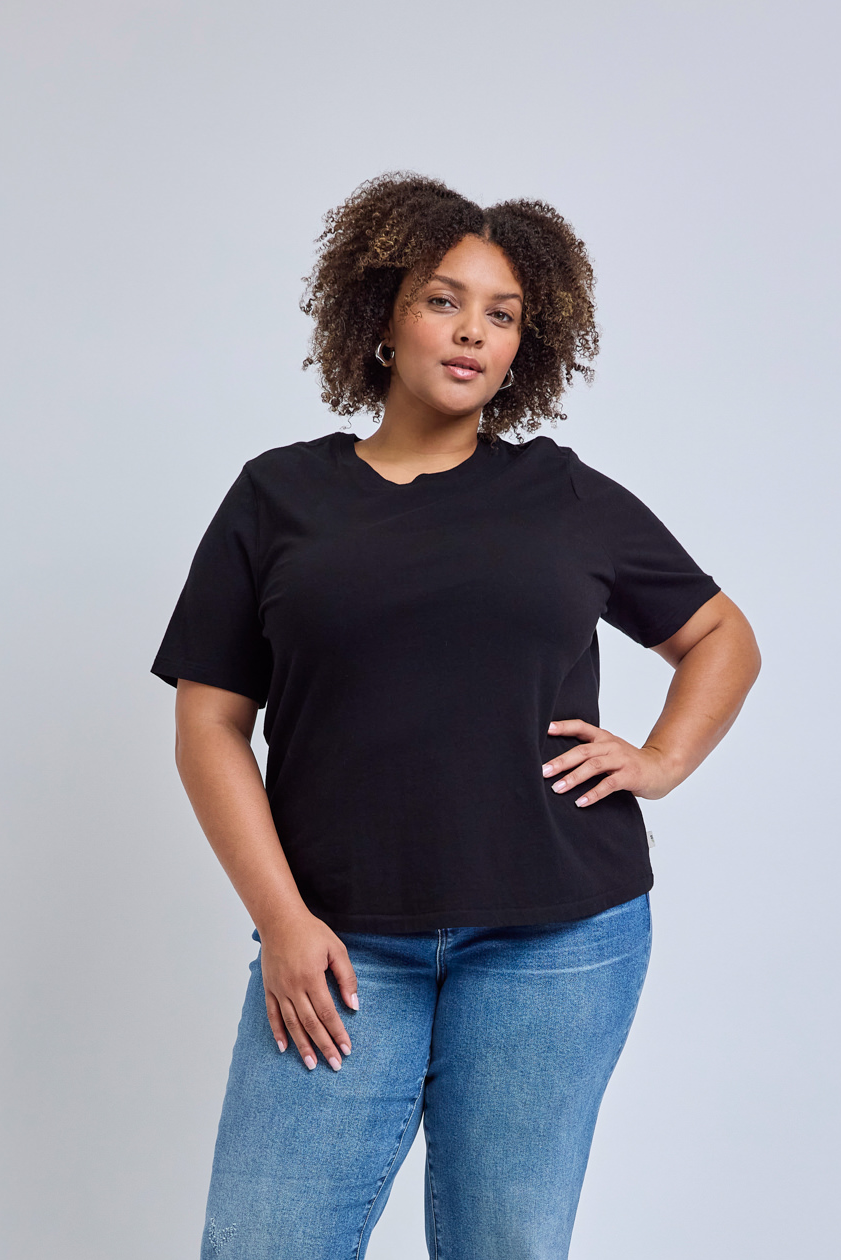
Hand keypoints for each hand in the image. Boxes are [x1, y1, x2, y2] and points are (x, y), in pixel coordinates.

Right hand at [259, 907, 358, 1071]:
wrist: (280, 919)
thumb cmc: (310, 932)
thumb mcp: (336, 949)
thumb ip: (346, 977)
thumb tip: (353, 1005)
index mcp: (311, 977)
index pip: (327, 1013)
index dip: (338, 1033)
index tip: (347, 1049)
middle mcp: (293, 987)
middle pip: (310, 1024)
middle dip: (324, 1046)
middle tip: (334, 1065)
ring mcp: (279, 989)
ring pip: (292, 1024)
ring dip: (302, 1046)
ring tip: (311, 1064)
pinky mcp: (269, 988)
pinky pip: (272, 1014)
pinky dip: (278, 1032)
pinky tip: (284, 1047)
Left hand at [542, 718, 679, 806]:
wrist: (661, 768)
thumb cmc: (630, 763)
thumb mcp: (609, 751)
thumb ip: (590, 753)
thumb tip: (557, 763)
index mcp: (603, 737)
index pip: (580, 726)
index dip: (563, 726)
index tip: (545, 729)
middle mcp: (611, 745)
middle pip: (582, 750)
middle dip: (561, 761)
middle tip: (544, 771)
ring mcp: (621, 760)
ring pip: (593, 766)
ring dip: (573, 778)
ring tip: (557, 788)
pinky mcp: (630, 776)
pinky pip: (608, 784)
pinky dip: (593, 794)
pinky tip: (580, 802)